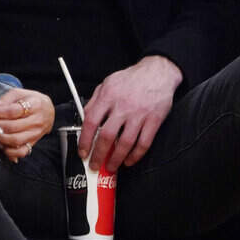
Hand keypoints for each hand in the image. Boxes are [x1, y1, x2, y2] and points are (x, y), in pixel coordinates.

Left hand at [0, 88, 54, 163]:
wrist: (47, 111)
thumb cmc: (30, 100)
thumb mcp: (19, 94)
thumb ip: (4, 100)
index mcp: (35, 105)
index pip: (13, 111)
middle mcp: (37, 120)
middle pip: (13, 126)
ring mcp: (36, 133)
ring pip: (16, 140)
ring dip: (1, 138)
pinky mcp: (33, 143)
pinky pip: (22, 152)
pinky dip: (10, 151)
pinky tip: (2, 145)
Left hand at [79, 56, 181, 171]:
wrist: (157, 72)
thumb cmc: (131, 79)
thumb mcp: (107, 83)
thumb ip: (95, 100)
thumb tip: (83, 118)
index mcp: (108, 96)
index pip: (91, 121)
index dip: (85, 140)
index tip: (82, 152)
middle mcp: (123, 106)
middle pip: (107, 136)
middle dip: (98, 155)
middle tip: (95, 165)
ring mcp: (139, 114)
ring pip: (125, 144)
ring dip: (116, 159)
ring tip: (111, 167)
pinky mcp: (154, 120)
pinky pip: (144, 143)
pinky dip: (135, 156)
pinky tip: (129, 160)